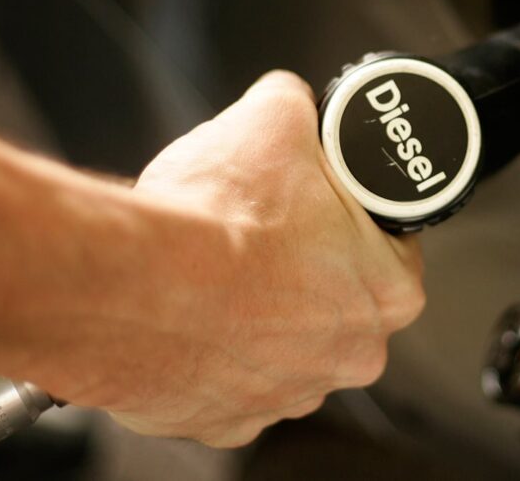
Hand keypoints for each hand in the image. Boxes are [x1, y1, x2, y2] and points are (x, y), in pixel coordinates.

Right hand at [107, 71, 424, 445]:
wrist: (127, 285)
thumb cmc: (215, 221)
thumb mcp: (274, 118)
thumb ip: (299, 106)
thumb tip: (295, 98)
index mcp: (387, 289)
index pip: (392, 246)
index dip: (356, 220)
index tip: (323, 208)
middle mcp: (350, 353)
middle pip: (340, 299)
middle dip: (308, 268)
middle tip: (266, 235)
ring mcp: (288, 394)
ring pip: (284, 344)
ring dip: (259, 314)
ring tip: (222, 273)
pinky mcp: (225, 420)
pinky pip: (229, 379)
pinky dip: (211, 350)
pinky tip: (190, 315)